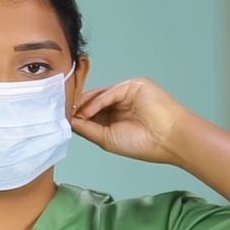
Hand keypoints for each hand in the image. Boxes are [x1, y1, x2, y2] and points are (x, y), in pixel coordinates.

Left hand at [70, 77, 190, 163]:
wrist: (169, 139)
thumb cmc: (143, 144)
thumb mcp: (107, 139)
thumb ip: (88, 128)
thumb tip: (69, 121)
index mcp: (115, 117)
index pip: (91, 113)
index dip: (77, 116)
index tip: (60, 121)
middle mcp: (120, 103)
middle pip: (93, 101)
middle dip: (77, 108)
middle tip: (61, 114)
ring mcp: (127, 93)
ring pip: (99, 95)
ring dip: (84, 105)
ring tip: (71, 114)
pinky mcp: (134, 85)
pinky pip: (110, 92)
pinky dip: (96, 102)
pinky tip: (86, 112)